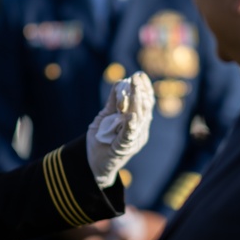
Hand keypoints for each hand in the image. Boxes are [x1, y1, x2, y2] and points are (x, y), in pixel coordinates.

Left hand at [86, 71, 153, 187]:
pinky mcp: (124, 149)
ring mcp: (134, 140)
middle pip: (144, 108)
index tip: (140, 75)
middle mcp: (139, 130)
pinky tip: (132, 117)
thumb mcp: (105, 117)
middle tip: (136, 77)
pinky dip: (131, 126)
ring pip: (139, 119)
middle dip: (140, 91)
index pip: (146, 103)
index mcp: (137, 122)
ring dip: (137, 103)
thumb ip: (113, 102)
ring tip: (135, 89)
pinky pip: (129, 136)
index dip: (145, 88)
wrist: (93, 164)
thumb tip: (119, 81)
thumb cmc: (101, 139)